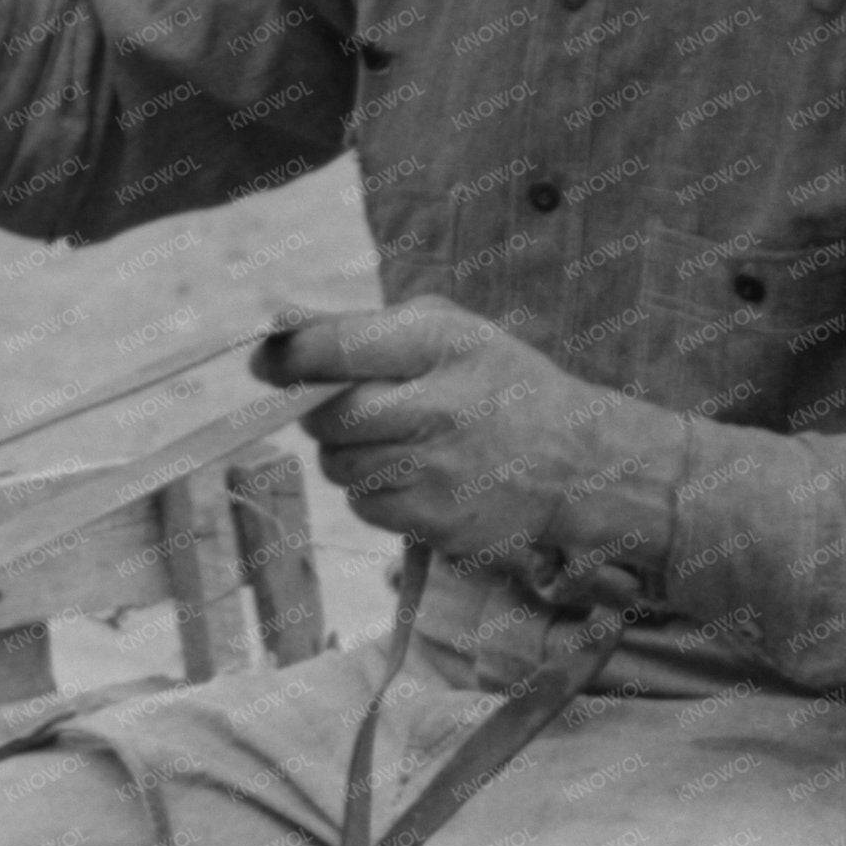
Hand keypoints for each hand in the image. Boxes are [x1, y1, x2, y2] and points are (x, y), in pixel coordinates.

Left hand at [253, 296, 681, 604]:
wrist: (579, 465)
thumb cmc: (500, 386)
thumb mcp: (449, 332)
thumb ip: (363, 326)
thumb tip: (278, 323)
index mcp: (442, 345)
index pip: (335, 347)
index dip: (288, 358)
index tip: (266, 363)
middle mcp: (440, 407)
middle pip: (328, 416)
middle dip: (320, 413)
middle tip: (346, 408)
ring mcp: (439, 471)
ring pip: (339, 465)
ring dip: (348, 454)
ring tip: (395, 440)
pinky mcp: (437, 522)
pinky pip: (364, 505)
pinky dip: (373, 491)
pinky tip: (414, 475)